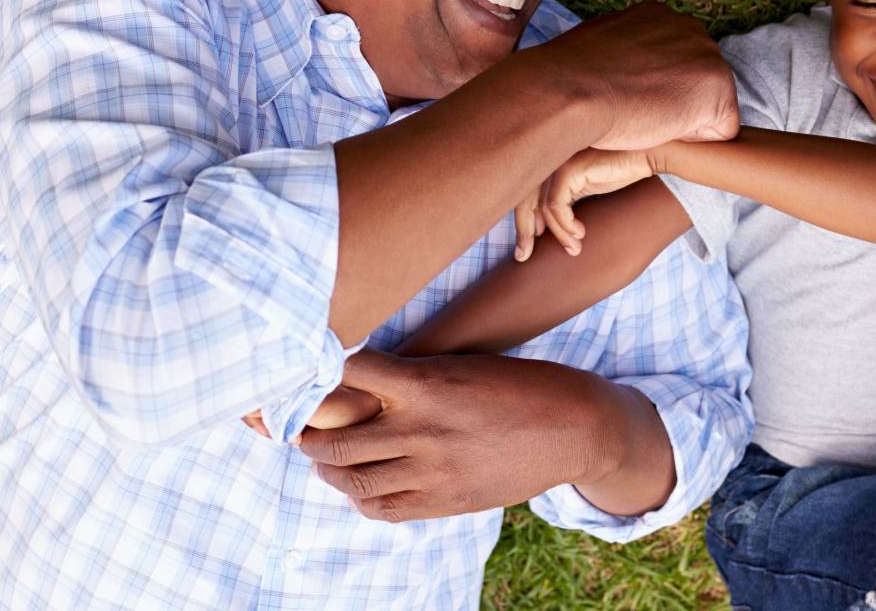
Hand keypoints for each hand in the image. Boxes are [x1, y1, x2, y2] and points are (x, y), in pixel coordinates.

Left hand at [298, 350, 623, 522]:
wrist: (574, 429)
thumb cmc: (519, 386)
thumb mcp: (462, 366)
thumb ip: (412, 377)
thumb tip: (358, 384)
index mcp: (426, 383)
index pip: (347, 374)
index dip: (321, 376)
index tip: (310, 376)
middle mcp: (422, 430)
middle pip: (336, 440)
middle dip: (309, 436)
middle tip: (302, 430)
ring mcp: (432, 472)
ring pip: (354, 480)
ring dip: (329, 470)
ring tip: (326, 461)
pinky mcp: (445, 502)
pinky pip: (384, 509)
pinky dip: (363, 498)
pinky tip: (362, 487)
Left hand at [514, 147, 659, 259]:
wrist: (647, 154)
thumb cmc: (621, 171)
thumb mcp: (586, 190)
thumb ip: (565, 203)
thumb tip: (541, 229)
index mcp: (550, 164)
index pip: (522, 196)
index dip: (521, 224)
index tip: (523, 251)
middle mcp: (549, 161)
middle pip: (523, 200)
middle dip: (523, 232)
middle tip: (524, 256)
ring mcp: (558, 163)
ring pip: (544, 208)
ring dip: (559, 234)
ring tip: (575, 249)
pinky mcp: (570, 169)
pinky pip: (556, 205)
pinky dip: (566, 225)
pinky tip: (581, 233)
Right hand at [529, 3, 736, 150]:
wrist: (569, 90)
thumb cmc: (568, 78)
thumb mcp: (595, 48)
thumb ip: (622, 53)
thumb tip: (616, 70)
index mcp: (658, 17)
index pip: (674, 64)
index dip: (653, 91)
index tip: (626, 96)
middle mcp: (688, 27)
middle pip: (697, 84)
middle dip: (674, 103)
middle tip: (634, 110)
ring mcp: (707, 54)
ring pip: (710, 106)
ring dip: (683, 121)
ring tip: (643, 118)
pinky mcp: (718, 87)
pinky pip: (722, 130)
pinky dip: (696, 140)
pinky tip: (661, 129)